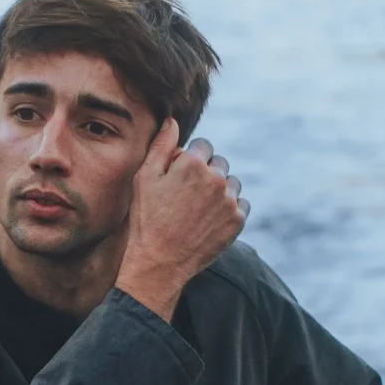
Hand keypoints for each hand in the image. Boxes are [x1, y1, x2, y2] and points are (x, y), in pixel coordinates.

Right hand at [115, 120, 247, 320]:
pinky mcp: (237, 221)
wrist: (159, 263)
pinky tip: (209, 220)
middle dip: (206, 173)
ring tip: (198, 209)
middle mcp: (216, 179)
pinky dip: (228, 209)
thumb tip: (172, 121)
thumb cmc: (147, 220)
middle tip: (187, 195)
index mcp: (194, 164)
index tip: (180, 176)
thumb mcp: (144, 179)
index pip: (203, 146)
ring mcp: (229, 201)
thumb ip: (161, 146)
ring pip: (231, 183)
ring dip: (219, 190)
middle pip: (219, 163)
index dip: (190, 160)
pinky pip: (240, 204)